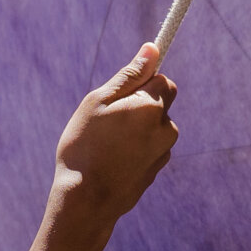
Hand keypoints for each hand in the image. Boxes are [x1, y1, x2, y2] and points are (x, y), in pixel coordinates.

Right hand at [51, 44, 177, 224]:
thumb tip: (153, 48)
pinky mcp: (156, 171)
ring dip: (137, 129)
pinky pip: (150, 149)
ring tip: (106, 144)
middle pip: (161, 104)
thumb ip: (129, 75)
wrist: (86, 202)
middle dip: (140, 106)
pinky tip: (111, 160)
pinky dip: (135, 149)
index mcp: (152, 107)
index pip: (163, 80)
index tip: (121, 94)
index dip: (143, 82)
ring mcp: (163, 152)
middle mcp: (165, 128)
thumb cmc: (84, 147)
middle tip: (108, 120)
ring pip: (154, 128)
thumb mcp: (98, 102)